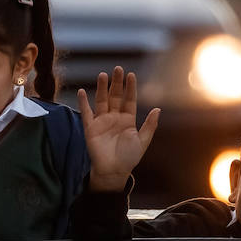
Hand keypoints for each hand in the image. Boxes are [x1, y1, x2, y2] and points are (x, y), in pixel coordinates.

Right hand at [79, 66, 160, 192]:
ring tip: (103, 75)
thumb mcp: (143, 141)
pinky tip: (82, 91)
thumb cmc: (129, 158)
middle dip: (116, 83)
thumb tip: (158, 109)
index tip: (131, 75)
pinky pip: (86, 113)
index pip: (129, 100)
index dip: (130, 88)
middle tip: (118, 69)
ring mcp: (102, 122)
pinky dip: (83, 102)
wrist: (113, 171)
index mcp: (128, 120)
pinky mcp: (90, 128)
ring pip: (102, 101)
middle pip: (115, 96)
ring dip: (102, 88)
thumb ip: (150, 125)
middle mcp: (114, 118)